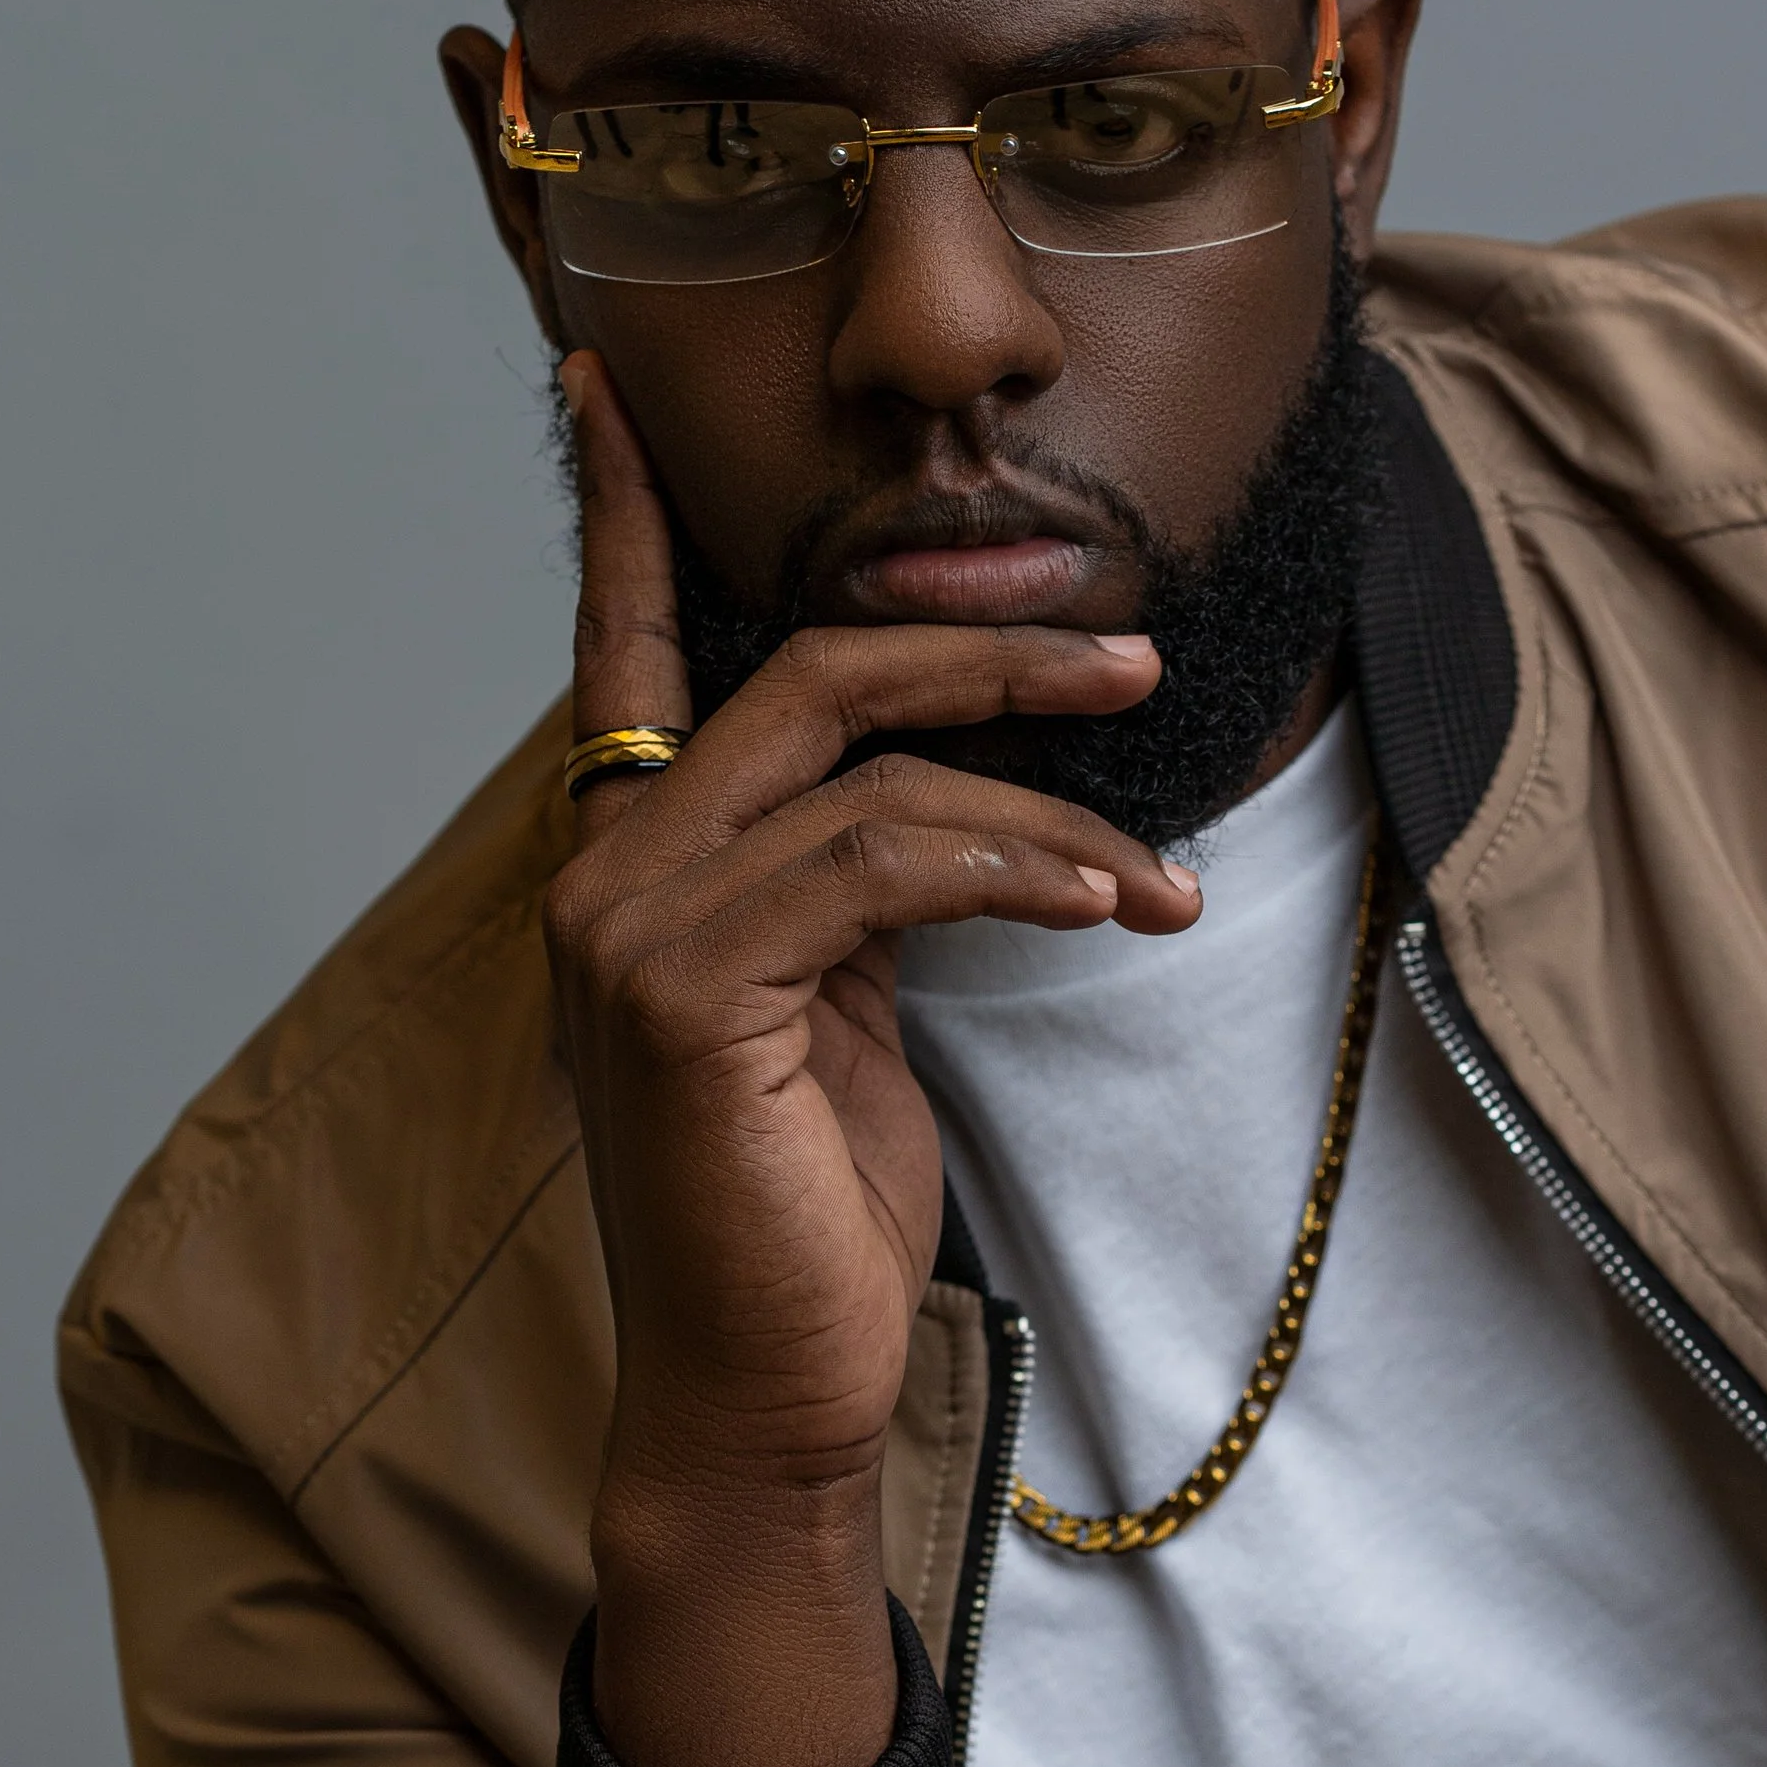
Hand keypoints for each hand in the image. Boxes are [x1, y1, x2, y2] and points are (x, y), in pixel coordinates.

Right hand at [545, 353, 1197, 1766]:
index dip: (628, 512)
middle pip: (808, 671)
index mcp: (631, 856)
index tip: (613, 378)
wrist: (759, 1388)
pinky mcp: (683, 988)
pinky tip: (1115, 906)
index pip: (624, 644)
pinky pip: (889, 859)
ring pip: (870, 762)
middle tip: (1135, 657)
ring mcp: (627, 925)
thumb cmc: (802, 1202)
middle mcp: (603, 867)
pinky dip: (1025, 867)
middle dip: (987, 647)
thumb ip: (844, 878)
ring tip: (1164, 879)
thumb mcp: (830, 1003)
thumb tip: (951, 791)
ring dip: (1051, 796)